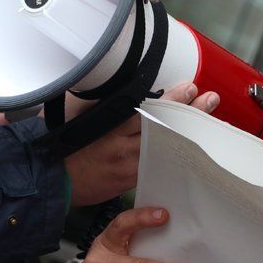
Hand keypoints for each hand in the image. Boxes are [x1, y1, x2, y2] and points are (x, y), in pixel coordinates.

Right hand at [65, 82, 219, 206]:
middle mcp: (122, 147)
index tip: (188, 88)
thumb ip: (102, 100)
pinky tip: (194, 149)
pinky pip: (159, 166)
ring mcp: (128, 166)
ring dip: (189, 133)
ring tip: (208, 120)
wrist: (52, 180)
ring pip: (166, 147)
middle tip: (209, 99)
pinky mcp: (130, 180)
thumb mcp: (77, 113)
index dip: (171, 99)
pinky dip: (176, 156)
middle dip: (189, 113)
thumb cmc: (63, 144)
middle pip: (163, 127)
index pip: (146, 109)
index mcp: (108, 126)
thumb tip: (123, 82)